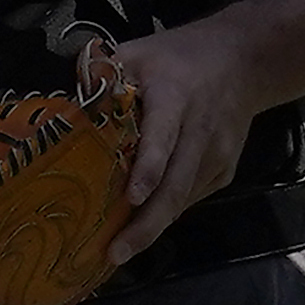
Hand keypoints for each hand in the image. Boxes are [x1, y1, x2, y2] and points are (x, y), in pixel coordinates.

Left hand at [106, 20, 269, 264]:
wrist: (243, 60)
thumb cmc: (179, 57)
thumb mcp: (139, 52)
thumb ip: (102, 75)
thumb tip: (62, 105)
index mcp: (175, 97)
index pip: (163, 137)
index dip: (149, 168)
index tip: (132, 198)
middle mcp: (199, 130)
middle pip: (176, 184)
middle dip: (147, 224)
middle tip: (116, 252)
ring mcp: (216, 154)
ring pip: (183, 199)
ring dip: (153, 227)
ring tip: (120, 251)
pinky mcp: (224, 170)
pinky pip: (191, 197)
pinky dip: (167, 213)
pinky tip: (143, 228)